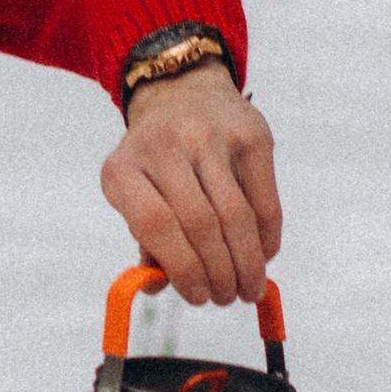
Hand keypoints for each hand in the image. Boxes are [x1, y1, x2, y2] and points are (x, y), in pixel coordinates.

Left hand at [99, 61, 281, 305]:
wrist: (182, 92)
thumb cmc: (155, 163)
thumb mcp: (133, 192)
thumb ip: (146, 241)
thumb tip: (162, 288)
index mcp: (123, 168)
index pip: (155, 225)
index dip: (181, 269)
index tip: (197, 298)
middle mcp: (165, 147)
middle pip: (200, 224)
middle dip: (218, 273)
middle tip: (225, 299)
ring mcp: (209, 137)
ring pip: (235, 215)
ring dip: (246, 263)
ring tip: (247, 288)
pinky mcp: (251, 135)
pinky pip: (264, 200)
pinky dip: (267, 237)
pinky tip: (263, 257)